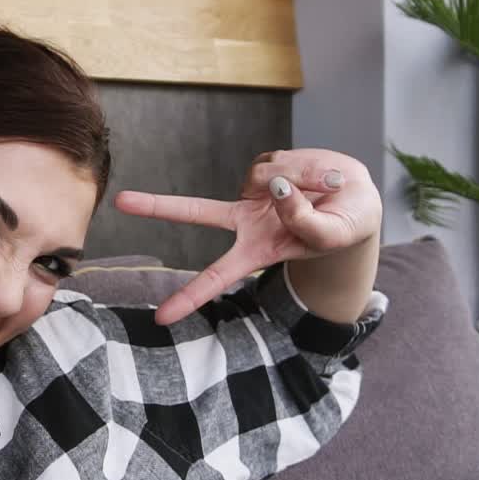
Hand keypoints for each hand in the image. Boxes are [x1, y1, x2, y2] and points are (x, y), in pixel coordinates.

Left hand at [115, 148, 381, 325]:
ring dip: (302, 180)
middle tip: (121, 202)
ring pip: (267, 176)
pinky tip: (315, 176)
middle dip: (159, 206)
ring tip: (324, 191)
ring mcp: (254, 192)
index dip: (189, 298)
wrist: (357, 198)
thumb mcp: (337, 233)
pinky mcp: (265, 167)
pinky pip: (279, 160)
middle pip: (198, 212)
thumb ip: (307, 220)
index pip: (217, 278)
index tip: (160, 319)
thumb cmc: (346, 225)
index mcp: (259, 251)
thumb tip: (275, 187)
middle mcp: (247, 222)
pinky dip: (304, 166)